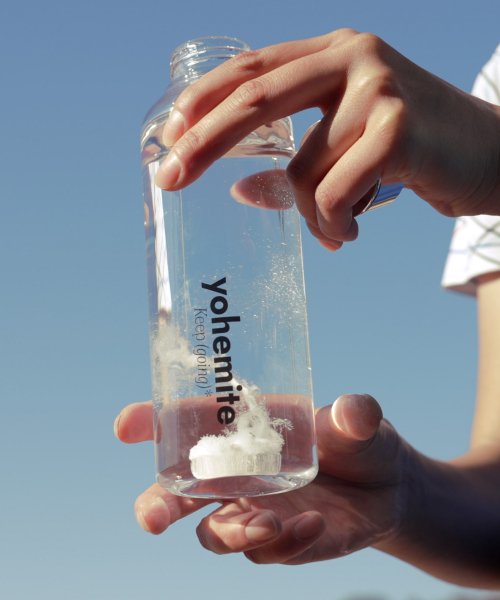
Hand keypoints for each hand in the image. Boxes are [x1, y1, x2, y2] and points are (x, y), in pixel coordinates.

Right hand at [114, 394, 414, 563]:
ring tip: (268, 522)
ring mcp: (254, 510)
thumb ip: (354, 415)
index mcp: (242, 429)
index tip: (125, 425)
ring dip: (232, 532)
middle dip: (157, 505)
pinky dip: (285, 543)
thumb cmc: (359, 440)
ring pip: (214, 534)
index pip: (185, 424)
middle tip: (153, 519)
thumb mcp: (359, 422)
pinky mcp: (280, 541)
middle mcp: (237, 473)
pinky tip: (315, 524)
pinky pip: (266, 553)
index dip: (149, 422)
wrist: (389, 486)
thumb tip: (355, 411)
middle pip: (178, 494)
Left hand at [156, 29, 499, 248]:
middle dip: (203, 143)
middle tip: (168, 180)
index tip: (169, 133)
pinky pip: (333, 194)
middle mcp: (352, 58)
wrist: (492, 153)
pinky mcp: (397, 128)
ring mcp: (376, 88)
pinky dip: (333, 225)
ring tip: (336, 228)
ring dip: (309, 217)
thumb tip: (239, 191)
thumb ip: (295, 158)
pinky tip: (350, 233)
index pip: (252, 66)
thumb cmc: (413, 151)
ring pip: (302, 172)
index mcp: (334, 53)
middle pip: (255, 99)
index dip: (204, 98)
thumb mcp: (348, 145)